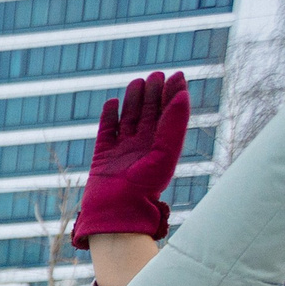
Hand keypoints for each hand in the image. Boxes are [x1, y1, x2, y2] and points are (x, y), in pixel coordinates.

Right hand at [72, 72, 189, 248]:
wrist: (118, 210)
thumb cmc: (146, 187)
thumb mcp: (166, 152)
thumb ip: (174, 123)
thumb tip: (182, 94)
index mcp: (162, 146)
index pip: (169, 114)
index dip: (174, 94)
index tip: (176, 75)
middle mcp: (143, 146)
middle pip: (149, 112)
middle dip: (153, 93)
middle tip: (156, 75)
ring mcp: (122, 149)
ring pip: (129, 117)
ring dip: (133, 99)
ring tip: (137, 82)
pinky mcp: (102, 155)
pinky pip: (106, 131)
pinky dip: (109, 116)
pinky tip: (112, 102)